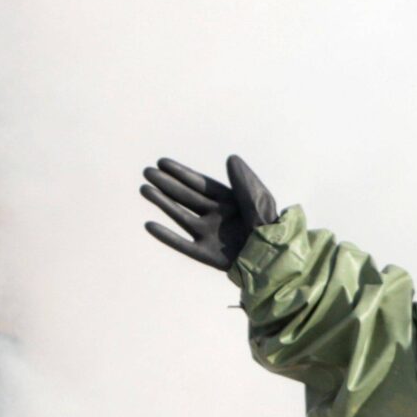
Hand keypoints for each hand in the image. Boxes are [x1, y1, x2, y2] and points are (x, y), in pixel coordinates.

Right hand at [141, 155, 280, 269]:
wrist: (273, 258)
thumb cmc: (268, 227)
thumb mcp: (259, 199)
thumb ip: (243, 180)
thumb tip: (230, 158)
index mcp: (228, 201)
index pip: (200, 184)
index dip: (181, 172)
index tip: (162, 162)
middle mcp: (216, 216)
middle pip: (186, 197)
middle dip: (166, 184)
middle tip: (146, 172)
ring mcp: (210, 235)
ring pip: (180, 216)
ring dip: (162, 203)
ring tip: (144, 189)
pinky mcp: (207, 255)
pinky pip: (182, 245)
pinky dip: (166, 236)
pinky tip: (149, 226)